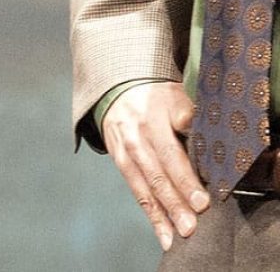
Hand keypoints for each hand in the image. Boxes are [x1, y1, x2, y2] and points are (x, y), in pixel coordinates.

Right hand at [100, 81, 209, 250]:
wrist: (117, 92)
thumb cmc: (156, 99)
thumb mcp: (174, 97)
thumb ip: (190, 116)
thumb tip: (209, 141)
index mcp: (153, 120)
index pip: (171, 153)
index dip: (186, 178)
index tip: (202, 200)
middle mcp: (137, 138)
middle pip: (158, 174)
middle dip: (176, 202)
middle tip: (193, 224)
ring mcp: (126, 153)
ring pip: (146, 188)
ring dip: (164, 214)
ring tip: (180, 234)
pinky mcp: (121, 165)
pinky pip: (137, 194)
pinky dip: (152, 216)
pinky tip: (164, 234)